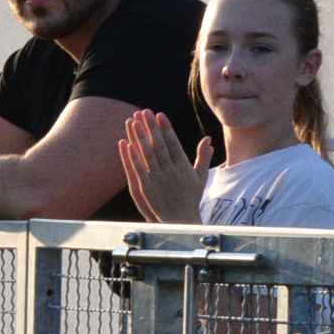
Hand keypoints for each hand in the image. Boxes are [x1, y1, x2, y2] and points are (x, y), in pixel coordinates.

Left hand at [116, 109, 211, 223]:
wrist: (182, 223)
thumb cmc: (191, 199)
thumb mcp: (201, 177)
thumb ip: (203, 157)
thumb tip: (208, 139)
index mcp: (183, 167)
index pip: (173, 143)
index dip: (166, 128)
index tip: (159, 114)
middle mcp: (171, 172)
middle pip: (159, 145)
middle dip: (151, 128)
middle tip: (143, 111)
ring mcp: (158, 180)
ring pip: (147, 155)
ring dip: (139, 137)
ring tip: (133, 122)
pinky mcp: (146, 189)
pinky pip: (138, 170)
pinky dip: (132, 157)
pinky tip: (125, 144)